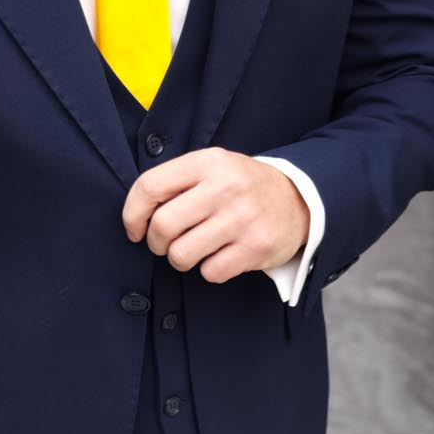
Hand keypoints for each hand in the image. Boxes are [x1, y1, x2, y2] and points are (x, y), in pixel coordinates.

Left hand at [121, 149, 309, 282]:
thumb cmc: (243, 187)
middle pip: (163, 226)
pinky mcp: (256, 247)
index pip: (150, 187)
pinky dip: (210, 270)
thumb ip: (176, 182)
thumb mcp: (213, 168)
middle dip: (156, 243)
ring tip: (194, 250)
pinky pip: (210, 272)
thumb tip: (136, 217)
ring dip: (180, 259)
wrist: (301, 199)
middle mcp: (226, 187)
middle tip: (166, 244)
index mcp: (209, 162)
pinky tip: (222, 256)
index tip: (135, 229)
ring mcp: (243, 218)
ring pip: (182, 254)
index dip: (132, 214)